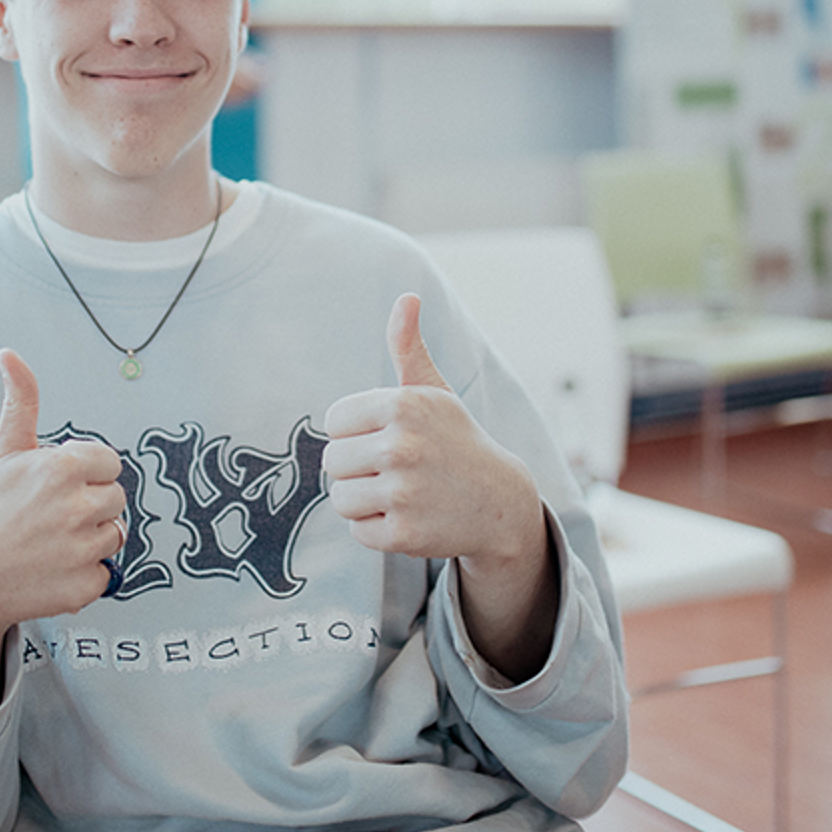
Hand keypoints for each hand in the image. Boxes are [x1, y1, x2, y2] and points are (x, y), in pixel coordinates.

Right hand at [0, 349, 127, 715]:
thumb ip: (20, 400)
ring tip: (50, 542)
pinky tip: (51, 569)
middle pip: (117, 498)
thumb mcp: (4, 450)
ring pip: (115, 535)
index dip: (86, 473)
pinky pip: (106, 573)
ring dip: (90, 539)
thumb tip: (9, 353)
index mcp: (64, 467)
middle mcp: (77, 506)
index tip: (56, 485)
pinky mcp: (85, 586)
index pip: (111, 463)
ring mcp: (82, 549)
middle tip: (49, 516)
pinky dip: (84, 574)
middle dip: (90, 504)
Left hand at [323, 294, 555, 679]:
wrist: (501, 503)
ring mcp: (403, 492)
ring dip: (364, 500)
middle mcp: (401, 446)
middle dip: (357, 467)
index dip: (355, 432)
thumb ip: (408, 347)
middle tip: (396, 470)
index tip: (387, 436)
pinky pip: (357, 530)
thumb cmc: (455, 441)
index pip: (334, 421)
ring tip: (401, 493)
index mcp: (402, 404)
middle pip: (331, 461)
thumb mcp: (434, 392)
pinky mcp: (403, 534)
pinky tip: (408, 517)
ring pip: (339, 498)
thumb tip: (407, 297)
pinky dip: (376, 529)